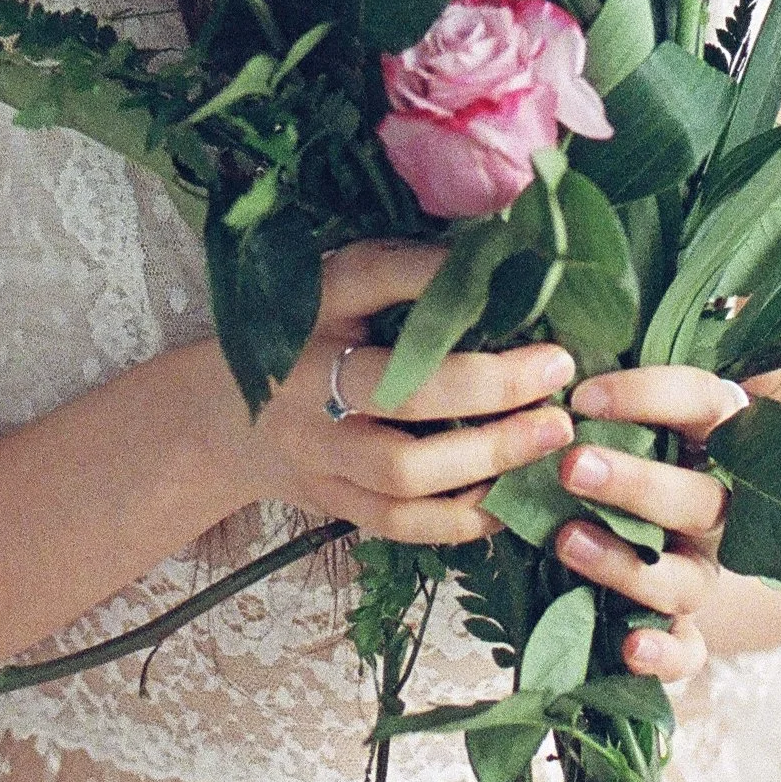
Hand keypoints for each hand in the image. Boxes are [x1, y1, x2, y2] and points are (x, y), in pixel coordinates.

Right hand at [237, 241, 577, 544]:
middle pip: (399, 390)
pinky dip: (462, 517)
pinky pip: (401, 523)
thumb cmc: (306, 337)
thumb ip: (404, 274)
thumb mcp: (338, 287)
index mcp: (312, 310)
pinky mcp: (331, 501)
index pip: (370, 277)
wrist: (222, 418)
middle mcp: (307, 380)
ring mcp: (316, 451)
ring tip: (549, 436)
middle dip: (489, 385)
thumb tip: (504, 258)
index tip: (510, 271)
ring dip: (487, 457)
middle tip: (557, 372)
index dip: (437, 274)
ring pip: (403, 470)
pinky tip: (511, 497)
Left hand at [549, 365, 751, 687]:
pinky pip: (691, 650)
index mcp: (718, 438)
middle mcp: (722, 508)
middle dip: (637, 484)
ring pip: (689, 577)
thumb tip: (550, 345)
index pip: (703, 404)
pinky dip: (667, 654)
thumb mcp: (630, 403)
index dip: (651, 397)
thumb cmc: (632, 440)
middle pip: (701, 499)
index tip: (582, 398)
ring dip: (631, 563)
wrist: (663, 519)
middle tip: (572, 466)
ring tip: (567, 543)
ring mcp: (705, 569)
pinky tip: (630, 647)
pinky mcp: (685, 624)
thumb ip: (609, 386)